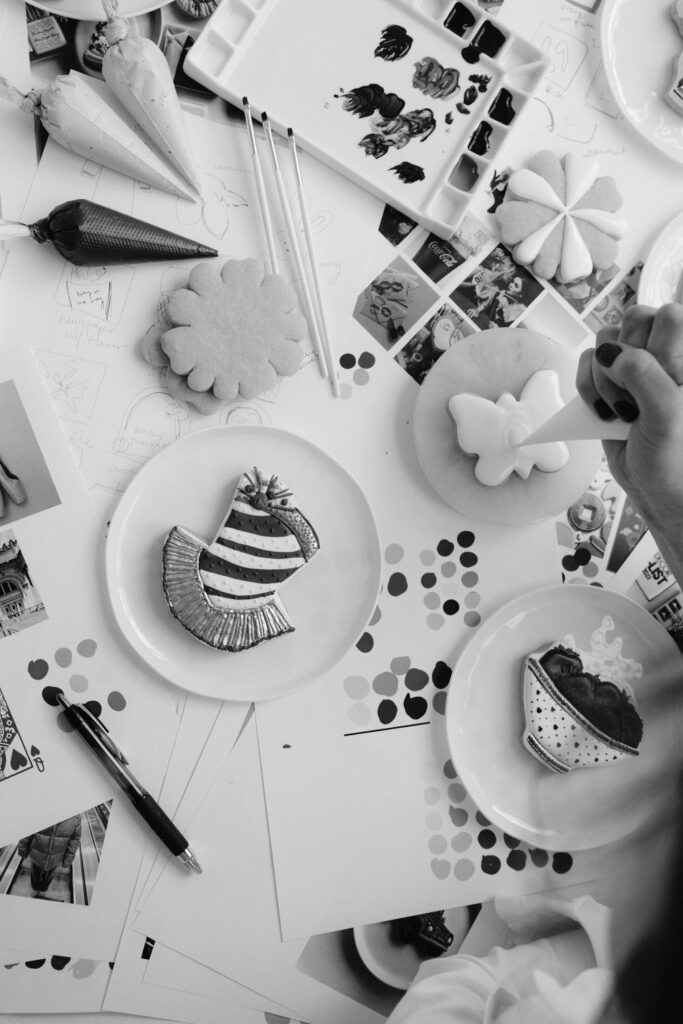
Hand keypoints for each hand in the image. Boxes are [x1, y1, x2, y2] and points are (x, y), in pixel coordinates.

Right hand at [576, 303, 682, 579]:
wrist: (660, 493)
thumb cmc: (676, 458)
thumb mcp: (667, 413)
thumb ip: (643, 374)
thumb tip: (609, 351)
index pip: (667, 314)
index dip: (654, 343)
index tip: (659, 377)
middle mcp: (663, 355)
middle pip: (630, 320)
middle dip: (625, 359)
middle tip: (636, 395)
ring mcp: (634, 369)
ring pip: (604, 342)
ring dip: (604, 378)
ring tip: (621, 409)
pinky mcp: (609, 385)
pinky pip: (586, 365)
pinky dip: (587, 388)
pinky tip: (603, 412)